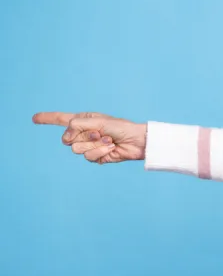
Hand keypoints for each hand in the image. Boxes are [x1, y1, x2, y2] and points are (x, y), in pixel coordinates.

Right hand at [32, 111, 146, 163]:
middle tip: (99, 133)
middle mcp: (83, 133)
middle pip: (67, 139)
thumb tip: (66, 138)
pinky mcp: (96, 156)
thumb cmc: (120, 127)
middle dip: (82, 136)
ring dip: (94, 145)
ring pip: (76, 150)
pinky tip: (110, 148)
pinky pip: (89, 157)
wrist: (136, 141)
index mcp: (82, 120)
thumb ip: (77, 126)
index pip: (60, 119)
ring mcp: (88, 145)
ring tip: (107, 140)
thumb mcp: (97, 121)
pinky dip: (100, 152)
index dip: (47, 118)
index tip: (34, 118)